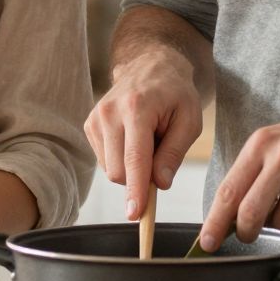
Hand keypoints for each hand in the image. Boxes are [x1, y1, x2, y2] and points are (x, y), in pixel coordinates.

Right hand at [86, 51, 203, 220]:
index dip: (136, 191)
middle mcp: (109, 112)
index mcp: (137, 108)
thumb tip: (159, 184)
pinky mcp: (89, 125)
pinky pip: (105, 161)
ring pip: (110, 170)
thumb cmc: (176, 94)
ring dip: (131, 169)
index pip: (134, 159)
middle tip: (160, 159)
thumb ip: (174, 153)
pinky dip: (122, 160)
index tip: (135, 214)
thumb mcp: (190, 121)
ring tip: (147, 142)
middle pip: (118, 171)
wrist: (150, 66)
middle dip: (140, 179)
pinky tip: (133, 140)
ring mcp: (95, 118)